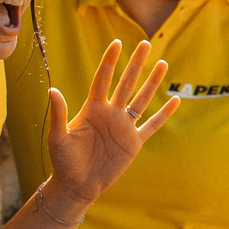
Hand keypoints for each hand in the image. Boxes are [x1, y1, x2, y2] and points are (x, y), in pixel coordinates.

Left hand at [45, 38, 178, 204]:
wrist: (77, 185)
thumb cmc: (64, 161)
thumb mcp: (58, 137)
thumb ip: (58, 114)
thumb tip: (53, 90)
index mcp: (92, 109)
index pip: (103, 79)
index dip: (110, 62)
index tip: (117, 43)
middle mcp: (110, 113)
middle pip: (126, 83)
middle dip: (136, 64)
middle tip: (146, 44)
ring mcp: (123, 127)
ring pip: (141, 99)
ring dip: (152, 82)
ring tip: (162, 63)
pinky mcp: (133, 143)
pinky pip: (152, 125)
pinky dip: (164, 114)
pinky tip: (175, 101)